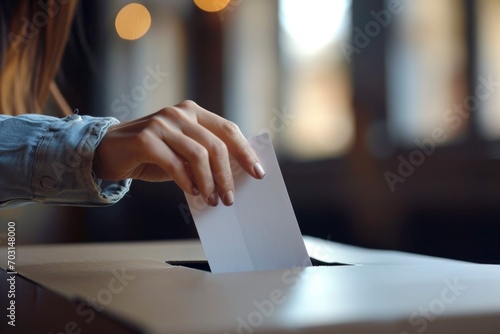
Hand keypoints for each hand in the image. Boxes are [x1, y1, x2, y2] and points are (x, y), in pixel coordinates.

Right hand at [93, 100, 265, 205]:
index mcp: (193, 112)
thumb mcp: (182, 152)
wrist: (109, 152)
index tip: (258, 173)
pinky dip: (187, 182)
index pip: (228, 130)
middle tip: (229, 198)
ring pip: (198, 155)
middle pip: (216, 145)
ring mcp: (162, 123)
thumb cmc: (152, 155)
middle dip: (226, 176)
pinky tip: (191, 192)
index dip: (245, 152)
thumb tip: (233, 177)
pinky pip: (175, 164)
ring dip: (208, 183)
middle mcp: (180, 113)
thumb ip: (204, 156)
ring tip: (210, 200)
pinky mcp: (145, 139)